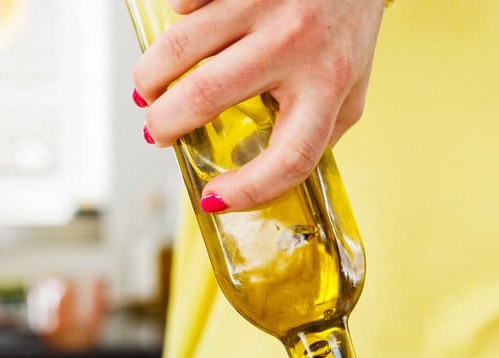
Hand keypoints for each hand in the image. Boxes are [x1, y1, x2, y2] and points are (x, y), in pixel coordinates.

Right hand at [132, 0, 387, 211]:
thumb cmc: (346, 32)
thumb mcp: (349, 92)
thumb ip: (315, 136)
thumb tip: (257, 179)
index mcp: (330, 85)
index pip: (288, 158)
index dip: (246, 190)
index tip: (212, 198)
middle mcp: (296, 42)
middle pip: (206, 96)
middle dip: (164, 123)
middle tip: (156, 132)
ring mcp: (263, 1)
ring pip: (179, 48)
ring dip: (150, 78)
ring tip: (149, 91)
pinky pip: (182, 1)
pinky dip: (173, 19)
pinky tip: (182, 29)